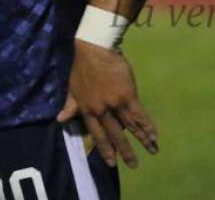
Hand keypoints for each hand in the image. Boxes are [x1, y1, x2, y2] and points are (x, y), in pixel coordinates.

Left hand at [56, 40, 157, 168]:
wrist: (94, 49)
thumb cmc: (82, 67)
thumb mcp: (73, 88)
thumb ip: (70, 106)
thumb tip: (60, 120)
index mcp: (88, 110)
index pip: (97, 135)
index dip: (105, 149)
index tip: (111, 162)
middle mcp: (101, 111)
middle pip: (115, 135)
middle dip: (124, 151)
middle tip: (133, 165)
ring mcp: (115, 104)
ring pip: (130, 127)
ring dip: (142, 140)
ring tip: (152, 151)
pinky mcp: (128, 95)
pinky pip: (139, 114)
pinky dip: (148, 125)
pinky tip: (155, 135)